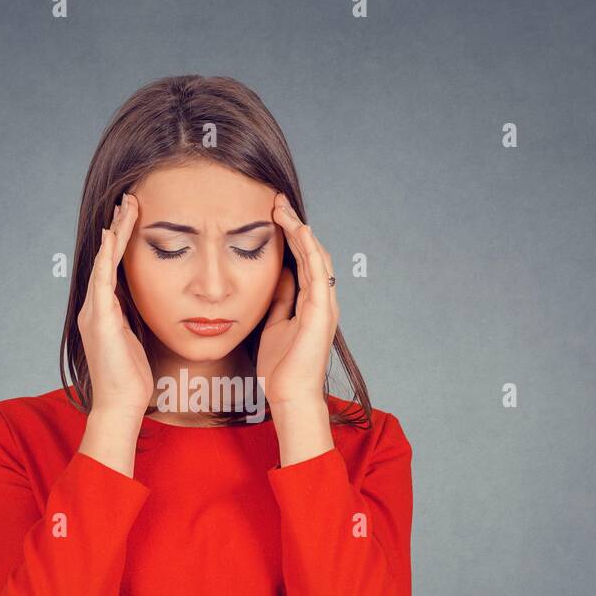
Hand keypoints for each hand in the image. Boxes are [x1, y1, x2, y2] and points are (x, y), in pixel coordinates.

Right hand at [78, 193, 153, 420]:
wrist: (120, 404)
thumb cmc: (132, 380)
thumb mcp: (137, 342)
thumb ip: (137, 322)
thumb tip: (154, 308)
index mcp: (104, 312)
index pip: (113, 267)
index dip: (122, 241)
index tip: (133, 217)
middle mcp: (94, 308)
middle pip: (106, 258)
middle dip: (118, 228)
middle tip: (129, 199)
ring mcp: (94, 312)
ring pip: (104, 262)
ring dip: (115, 233)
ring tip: (125, 207)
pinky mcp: (99, 319)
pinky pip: (102, 280)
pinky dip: (105, 257)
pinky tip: (110, 237)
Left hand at [256, 193, 338, 408]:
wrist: (289, 395)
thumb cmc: (281, 367)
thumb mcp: (275, 324)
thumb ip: (280, 300)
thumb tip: (278, 276)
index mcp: (310, 303)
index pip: (301, 260)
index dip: (289, 236)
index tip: (272, 214)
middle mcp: (321, 300)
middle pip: (310, 252)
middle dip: (294, 225)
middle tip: (276, 200)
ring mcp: (324, 305)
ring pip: (315, 256)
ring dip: (299, 229)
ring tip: (282, 207)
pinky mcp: (321, 312)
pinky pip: (317, 273)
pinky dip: (308, 249)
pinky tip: (298, 229)